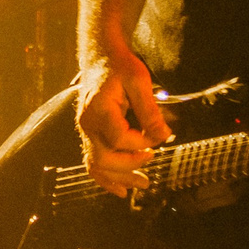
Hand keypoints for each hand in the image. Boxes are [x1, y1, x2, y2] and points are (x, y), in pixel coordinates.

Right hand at [77, 53, 170, 198]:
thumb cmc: (121, 66)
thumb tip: (164, 137)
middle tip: (153, 159)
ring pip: (97, 165)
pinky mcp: (89, 134)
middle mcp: (87, 123)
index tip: (159, 134)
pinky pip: (92, 162)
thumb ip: (150, 111)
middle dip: (130, 166)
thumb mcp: (140, 81)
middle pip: (105, 158)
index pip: (120, 139)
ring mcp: (85, 131)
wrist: (101, 57)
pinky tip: (120, 190)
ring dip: (119, 179)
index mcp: (99, 110)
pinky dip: (105, 178)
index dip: (142, 143)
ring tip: (142, 185)